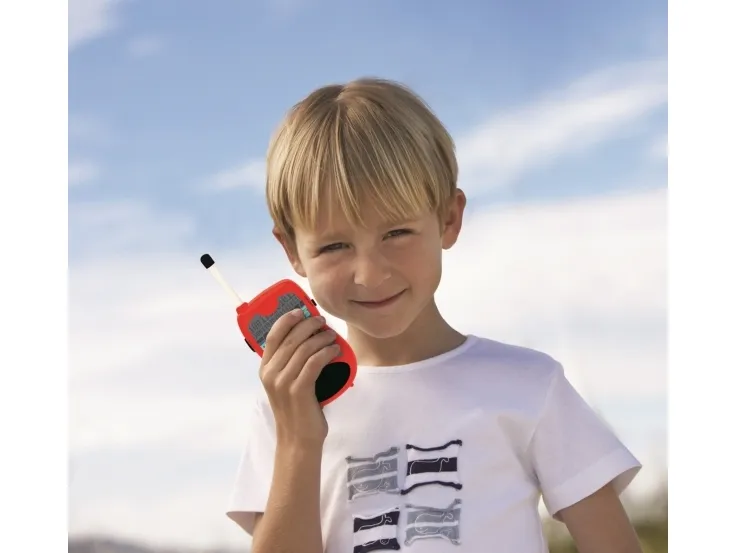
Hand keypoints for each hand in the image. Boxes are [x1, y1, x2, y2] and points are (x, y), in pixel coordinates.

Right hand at [259, 309, 339, 447]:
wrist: (298, 439)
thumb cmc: (297, 409)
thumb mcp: (286, 383)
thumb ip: (289, 363)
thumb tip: (307, 337)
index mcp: (265, 369)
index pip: (272, 335)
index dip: (287, 319)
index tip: (301, 310)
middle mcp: (271, 374)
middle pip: (291, 338)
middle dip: (308, 325)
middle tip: (322, 322)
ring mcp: (283, 382)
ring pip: (305, 348)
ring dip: (321, 338)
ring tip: (332, 336)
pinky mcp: (299, 390)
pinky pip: (315, 362)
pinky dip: (326, 352)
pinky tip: (335, 350)